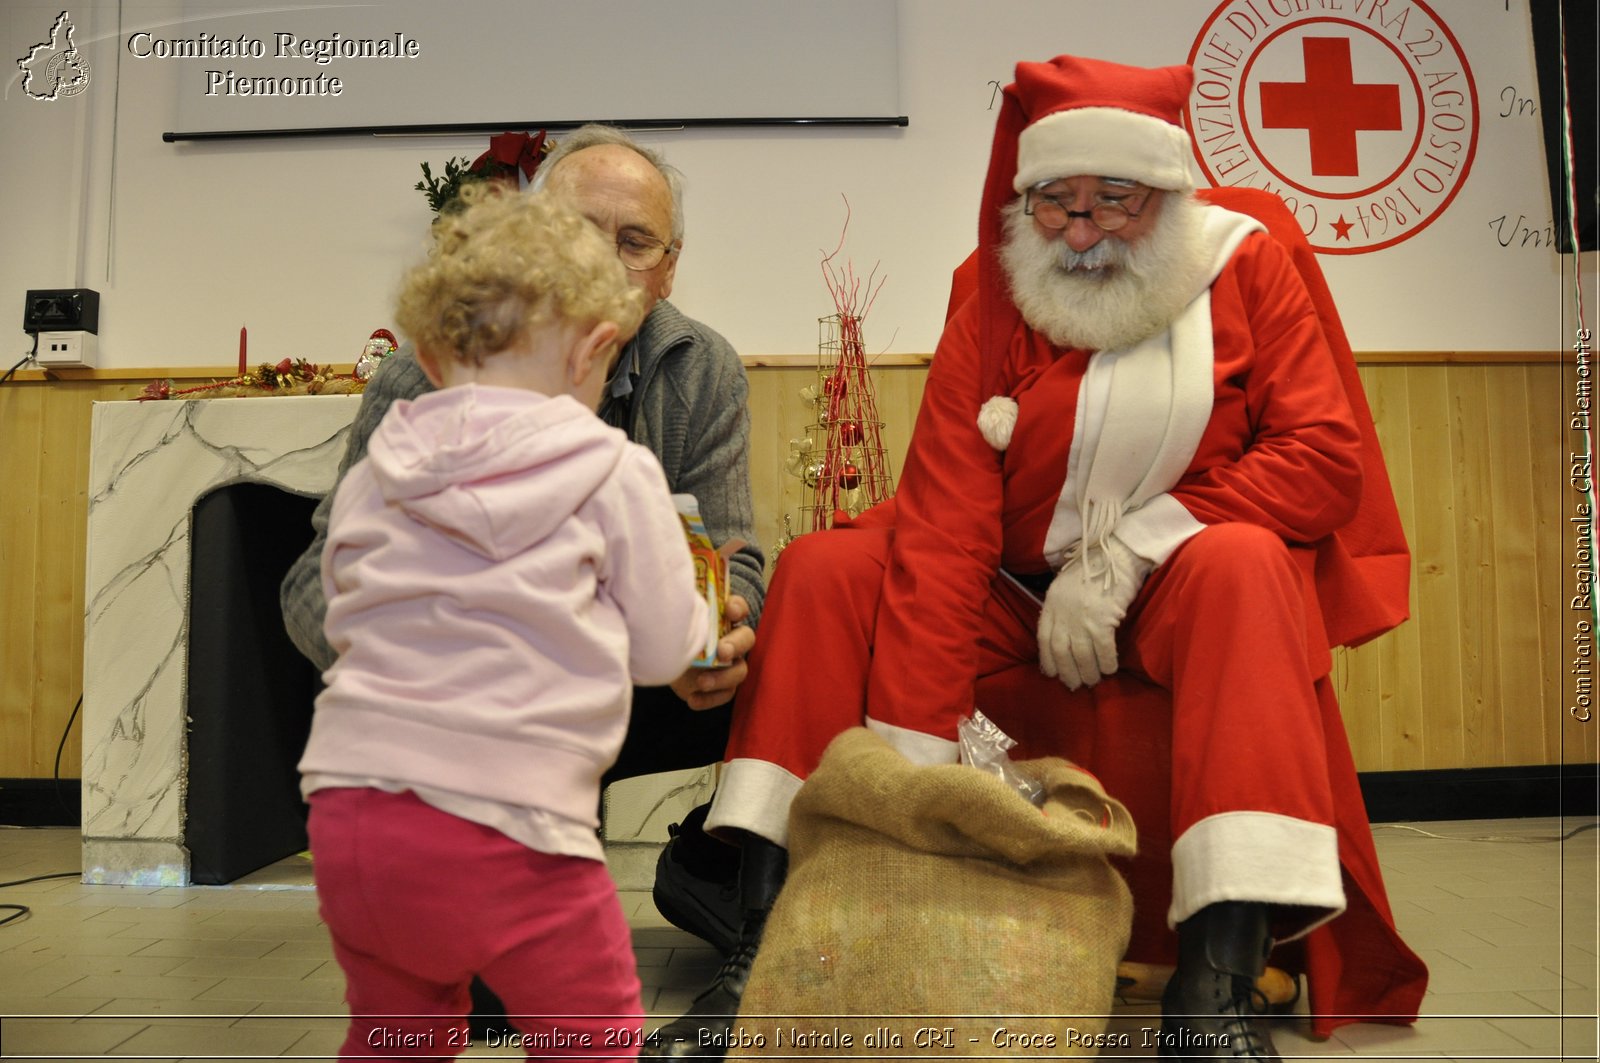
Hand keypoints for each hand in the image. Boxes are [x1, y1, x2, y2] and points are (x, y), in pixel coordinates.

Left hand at [670, 594, 754, 710]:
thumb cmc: (672, 633)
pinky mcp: (721, 686)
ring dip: (723, 677)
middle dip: (736, 644)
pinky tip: (693, 700)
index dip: (737, 608)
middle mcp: (731, 640)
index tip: (729, 611)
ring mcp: (729, 665)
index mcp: (721, 618)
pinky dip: (710, 699)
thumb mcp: (674, 617)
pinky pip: (725, 694)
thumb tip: (673, 586)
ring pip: (739, 671)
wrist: (664, 662)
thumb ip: (678, 604)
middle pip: (745, 639)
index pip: (738, 608)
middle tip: (722, 651)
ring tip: (702, 682)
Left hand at [1036, 536, 1151, 690]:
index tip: (1053, 673)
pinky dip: (1106, 662)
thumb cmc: (1095, 569)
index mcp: (1051, 602)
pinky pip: (1102, 649)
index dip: (1047, 659)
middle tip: (1075, 685)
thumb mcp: (1066, 587)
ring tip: (1093, 681)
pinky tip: (1110, 669)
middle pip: (1060, 651)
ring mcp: (1081, 616)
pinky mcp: (1102, 618)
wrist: (1116, 552)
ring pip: (1080, 654)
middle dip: (1067, 672)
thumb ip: (1061, 610)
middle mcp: (1062, 611)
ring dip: (1088, 672)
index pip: (1043, 638)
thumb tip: (1065, 637)